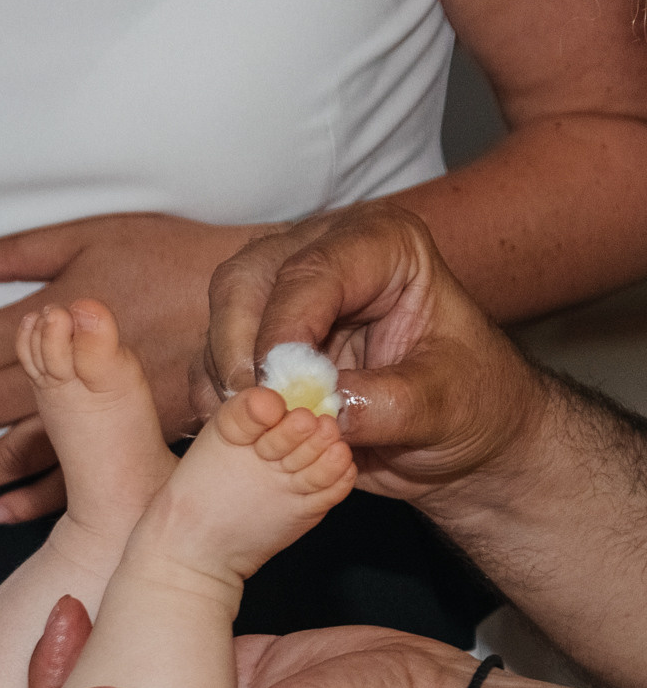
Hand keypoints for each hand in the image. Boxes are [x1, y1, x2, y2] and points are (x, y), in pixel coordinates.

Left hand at [0, 213, 262, 521]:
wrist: (250, 302)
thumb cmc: (173, 259)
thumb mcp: (95, 236)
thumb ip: (25, 253)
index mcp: (49, 319)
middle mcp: (65, 373)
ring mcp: (98, 412)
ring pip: (18, 449)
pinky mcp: (129, 436)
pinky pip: (75, 479)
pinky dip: (34, 498)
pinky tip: (3, 512)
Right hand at [206, 202, 547, 505]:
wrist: (463, 441)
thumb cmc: (471, 407)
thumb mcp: (445, 406)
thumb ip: (386, 404)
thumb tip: (323, 408)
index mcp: (382, 247)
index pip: (311, 271)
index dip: (284, 331)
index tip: (282, 393)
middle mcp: (324, 258)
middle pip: (245, 282)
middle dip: (239, 351)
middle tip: (258, 411)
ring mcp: (286, 299)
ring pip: (221, 320)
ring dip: (228, 381)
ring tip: (262, 432)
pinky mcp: (263, 344)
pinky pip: (215, 363)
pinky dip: (221, 402)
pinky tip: (251, 435)